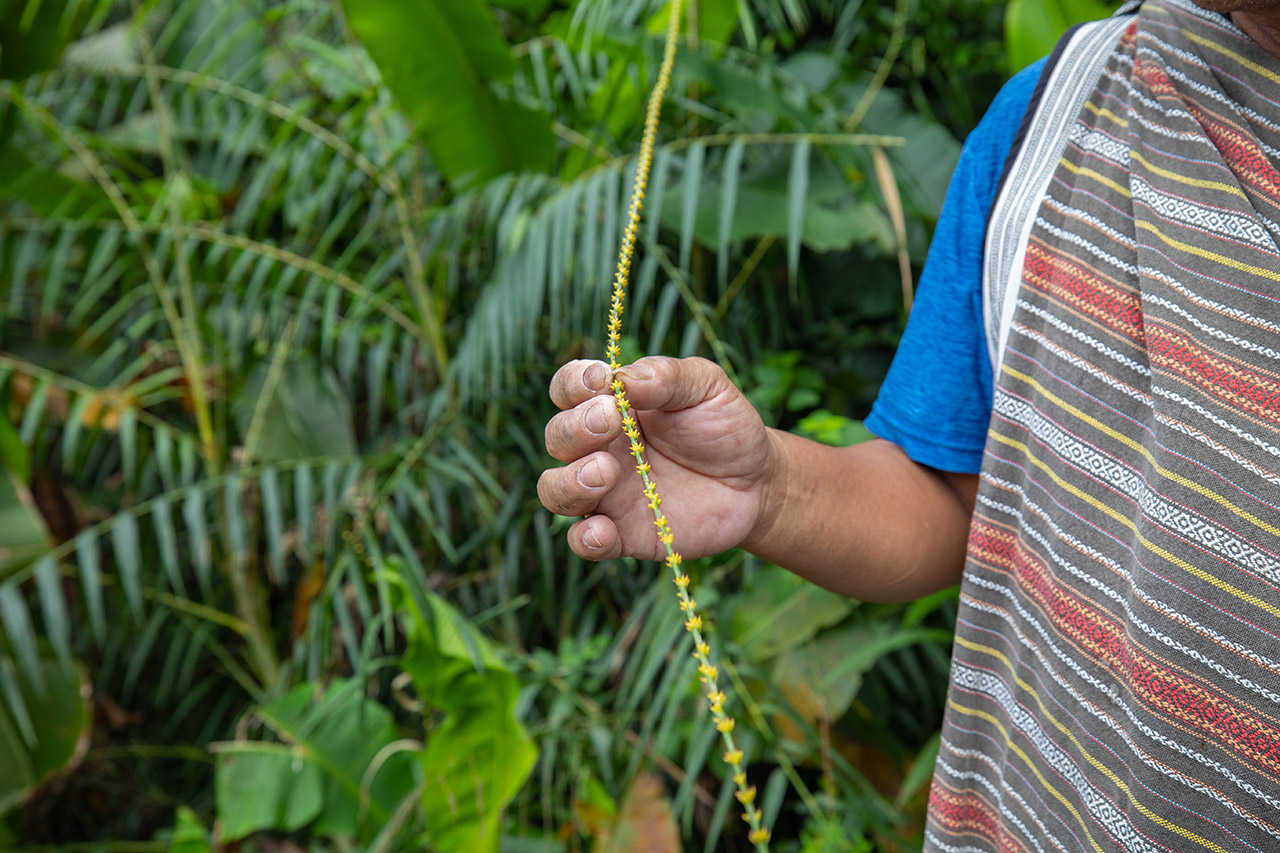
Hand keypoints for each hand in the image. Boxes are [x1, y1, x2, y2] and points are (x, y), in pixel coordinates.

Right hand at [538, 356, 773, 561]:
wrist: (756, 483)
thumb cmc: (724, 426)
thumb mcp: (706, 387)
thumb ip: (666, 376)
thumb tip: (623, 376)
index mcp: (611, 405)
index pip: (568, 389)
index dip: (572, 383)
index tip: (598, 380)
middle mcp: (599, 448)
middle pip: (558, 437)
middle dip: (575, 429)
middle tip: (611, 422)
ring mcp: (606, 493)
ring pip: (555, 490)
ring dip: (569, 481)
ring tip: (606, 471)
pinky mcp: (622, 534)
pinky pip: (583, 541)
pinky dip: (584, 538)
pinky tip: (604, 530)